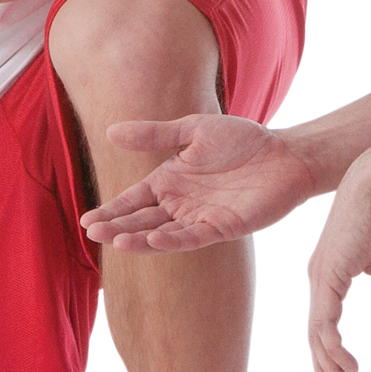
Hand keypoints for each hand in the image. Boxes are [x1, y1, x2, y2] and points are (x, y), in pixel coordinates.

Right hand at [82, 115, 323, 251]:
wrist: (284, 154)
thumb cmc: (241, 139)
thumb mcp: (192, 130)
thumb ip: (155, 135)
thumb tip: (111, 131)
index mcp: (169, 181)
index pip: (132, 199)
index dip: (111, 210)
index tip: (86, 221)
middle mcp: (180, 203)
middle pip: (142, 219)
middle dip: (117, 227)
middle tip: (92, 233)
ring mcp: (200, 217)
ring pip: (163, 234)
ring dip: (140, 239)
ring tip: (117, 241)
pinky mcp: (223, 228)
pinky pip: (194, 237)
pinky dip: (174, 241)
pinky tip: (154, 240)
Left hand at [305, 149, 370, 371]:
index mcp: (327, 279)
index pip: (322, 330)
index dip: (331, 363)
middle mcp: (317, 282)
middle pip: (314, 341)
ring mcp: (319, 280)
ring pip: (318, 339)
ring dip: (334, 371)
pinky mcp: (328, 276)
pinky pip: (324, 323)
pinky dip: (334, 349)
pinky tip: (348, 368)